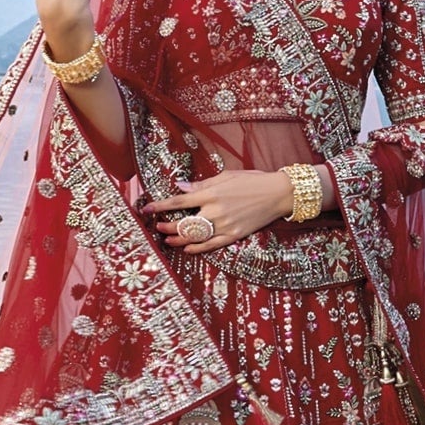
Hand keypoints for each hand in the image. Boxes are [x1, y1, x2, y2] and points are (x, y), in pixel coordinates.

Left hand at [141, 169, 303, 253]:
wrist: (278, 193)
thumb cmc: (252, 180)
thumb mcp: (226, 176)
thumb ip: (201, 184)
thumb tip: (180, 186)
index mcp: (211, 193)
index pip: (179, 201)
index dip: (160, 206)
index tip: (146, 209)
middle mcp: (215, 210)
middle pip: (184, 223)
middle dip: (167, 226)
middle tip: (157, 227)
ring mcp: (225, 225)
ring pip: (195, 237)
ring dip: (178, 239)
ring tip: (167, 239)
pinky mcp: (234, 235)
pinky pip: (211, 245)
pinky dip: (197, 248)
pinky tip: (187, 248)